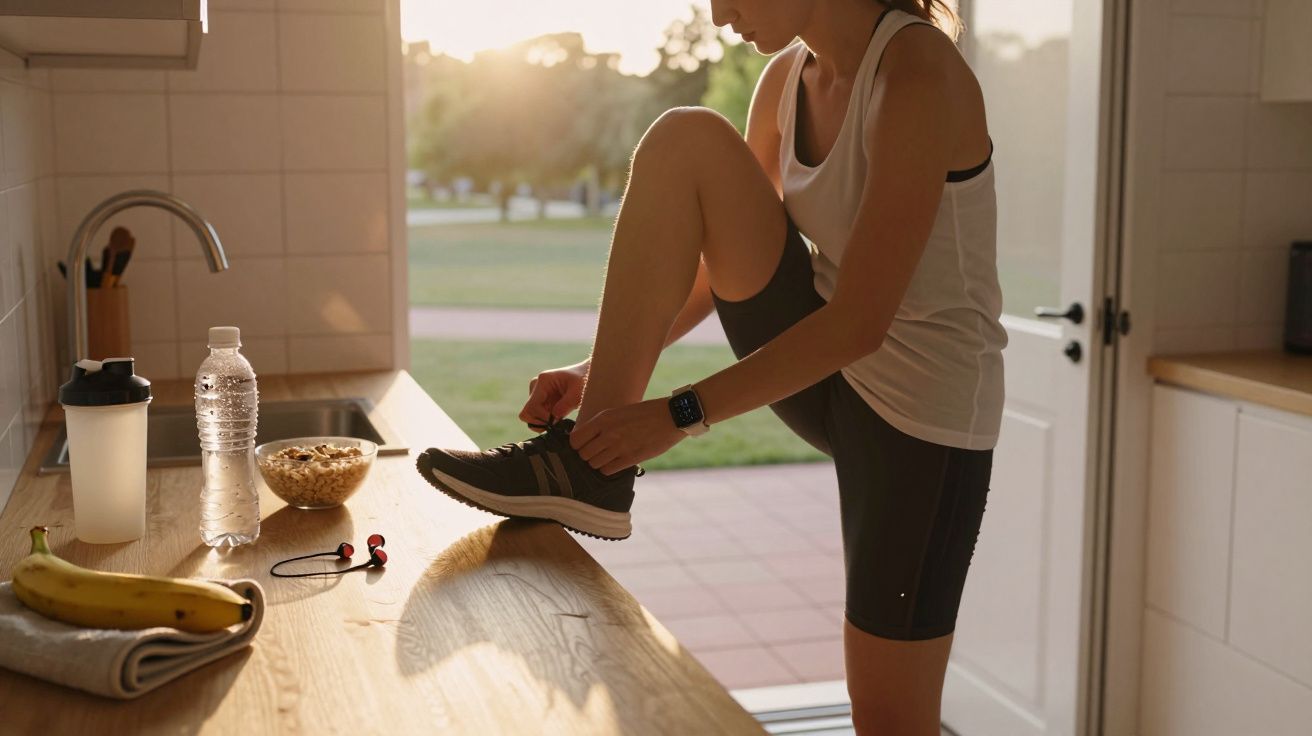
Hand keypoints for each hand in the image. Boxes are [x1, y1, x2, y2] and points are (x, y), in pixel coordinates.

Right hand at [520, 359, 588, 426]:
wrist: (588, 374)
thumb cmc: (584, 379)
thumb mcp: (578, 392)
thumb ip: (565, 405)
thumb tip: (552, 420)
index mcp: (543, 381)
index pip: (532, 406)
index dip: (542, 418)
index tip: (557, 421)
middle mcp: (536, 386)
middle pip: (527, 412)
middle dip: (541, 421)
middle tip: (557, 422)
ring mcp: (538, 393)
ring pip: (532, 416)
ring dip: (544, 421)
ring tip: (560, 418)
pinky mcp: (542, 400)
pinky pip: (538, 416)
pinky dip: (547, 420)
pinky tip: (559, 417)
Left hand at [570, 398, 684, 475]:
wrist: (671, 416)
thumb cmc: (646, 412)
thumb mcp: (620, 411)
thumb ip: (603, 424)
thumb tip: (589, 437)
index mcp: (603, 419)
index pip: (575, 439)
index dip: (578, 445)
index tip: (584, 445)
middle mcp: (608, 433)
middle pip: (583, 454)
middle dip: (588, 455)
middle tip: (598, 453)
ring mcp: (619, 447)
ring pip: (594, 464)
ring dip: (599, 463)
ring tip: (608, 458)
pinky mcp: (630, 458)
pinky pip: (608, 470)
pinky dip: (609, 469)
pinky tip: (616, 462)